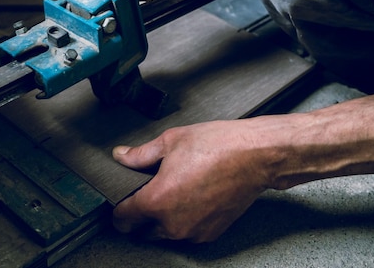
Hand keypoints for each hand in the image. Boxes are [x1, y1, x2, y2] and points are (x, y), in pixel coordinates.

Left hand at [112, 120, 272, 242]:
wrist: (255, 156)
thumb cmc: (218, 146)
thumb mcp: (170, 141)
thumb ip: (140, 154)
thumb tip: (122, 156)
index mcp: (157, 200)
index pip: (123, 219)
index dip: (118, 209)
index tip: (120, 202)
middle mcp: (173, 222)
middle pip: (142, 230)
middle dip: (140, 215)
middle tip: (147, 192)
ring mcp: (193, 231)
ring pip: (164, 233)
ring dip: (161, 219)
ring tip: (172, 192)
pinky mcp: (210, 233)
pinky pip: (186, 233)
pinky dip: (183, 221)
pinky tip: (190, 198)